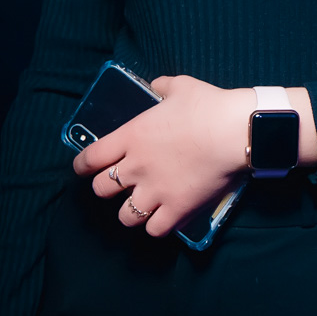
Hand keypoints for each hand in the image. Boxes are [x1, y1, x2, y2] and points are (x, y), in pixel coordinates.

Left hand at [73, 75, 254, 236]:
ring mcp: (155, 191)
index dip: (82, 166)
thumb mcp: (180, 86)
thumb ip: (162, 86)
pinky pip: (155, 230)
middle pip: (101, 190)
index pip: (90, 158)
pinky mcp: (177, 209)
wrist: (234, 131)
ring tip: (141, 207)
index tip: (83, 168)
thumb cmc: (208, 106)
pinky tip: (164, 218)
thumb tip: (157, 85)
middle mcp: (136, 167)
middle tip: (118, 185)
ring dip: (130, 212)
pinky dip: (157, 226)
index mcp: (131, 137)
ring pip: (125, 216)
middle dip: (106, 188)